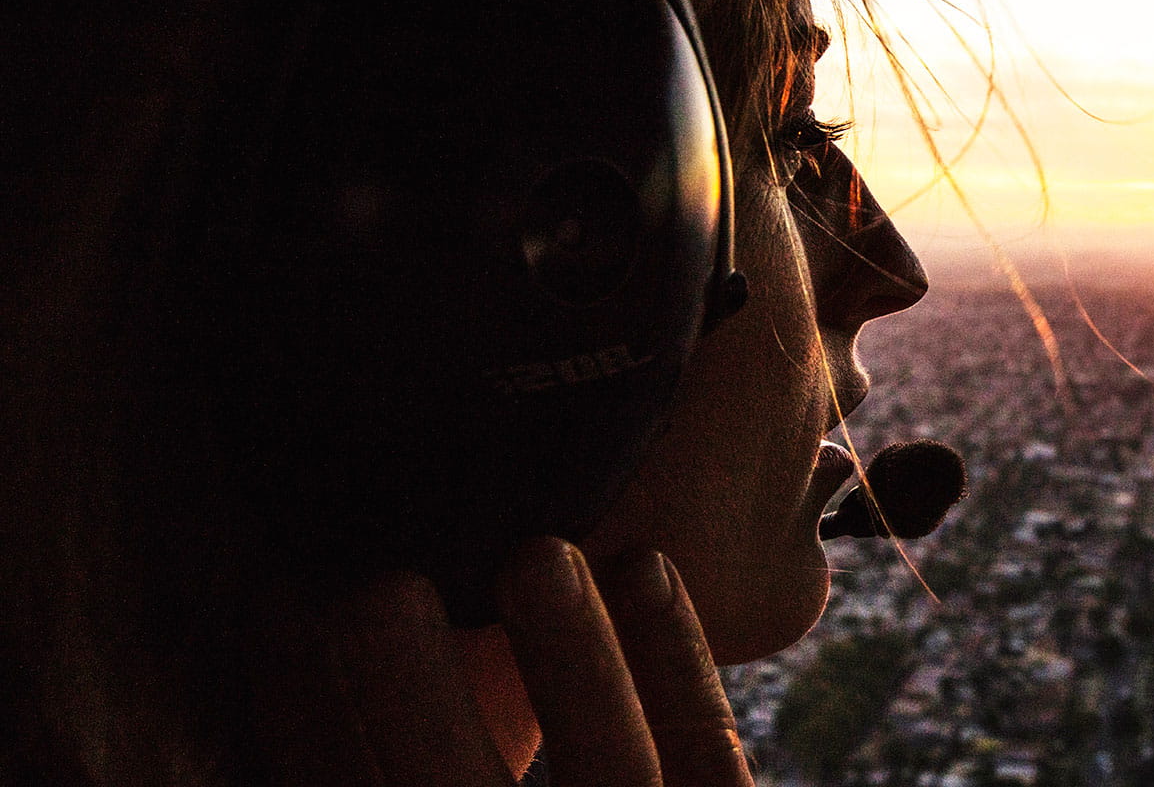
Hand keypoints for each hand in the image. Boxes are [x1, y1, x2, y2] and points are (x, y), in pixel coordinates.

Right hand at [250, 539, 752, 785]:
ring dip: (578, 667)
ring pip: (618, 779)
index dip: (315, 727)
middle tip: (376, 588)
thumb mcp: (444, 768)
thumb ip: (382, 756)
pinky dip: (681, 661)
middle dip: (415, 707)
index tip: (278, 607)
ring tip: (536, 555)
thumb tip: (280, 678)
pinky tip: (642, 562)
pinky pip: (710, 758)